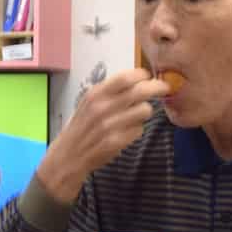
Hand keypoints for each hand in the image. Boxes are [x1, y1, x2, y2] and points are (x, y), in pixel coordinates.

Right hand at [35, 69, 172, 202]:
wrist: (67, 156)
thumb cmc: (81, 127)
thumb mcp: (88, 103)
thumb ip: (110, 92)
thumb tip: (139, 81)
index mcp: (95, 94)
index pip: (126, 77)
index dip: (143, 75)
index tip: (149, 77)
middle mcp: (102, 107)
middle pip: (141, 91)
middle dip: (157, 88)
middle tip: (164, 89)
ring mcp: (109, 125)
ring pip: (145, 110)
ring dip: (145, 111)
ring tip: (137, 116)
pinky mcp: (116, 141)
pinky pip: (139, 129)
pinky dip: (136, 130)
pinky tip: (126, 132)